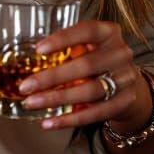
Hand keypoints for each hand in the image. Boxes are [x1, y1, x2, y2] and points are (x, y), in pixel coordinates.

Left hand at [16, 19, 152, 132]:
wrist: (127, 81)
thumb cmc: (96, 58)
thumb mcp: (86, 45)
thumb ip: (66, 49)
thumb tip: (27, 60)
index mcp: (109, 32)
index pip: (88, 30)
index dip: (63, 39)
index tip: (38, 50)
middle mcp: (121, 53)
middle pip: (86, 66)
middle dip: (52, 77)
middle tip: (26, 87)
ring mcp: (126, 78)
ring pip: (90, 91)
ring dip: (57, 99)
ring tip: (32, 103)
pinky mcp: (125, 101)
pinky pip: (95, 113)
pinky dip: (69, 119)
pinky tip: (49, 122)